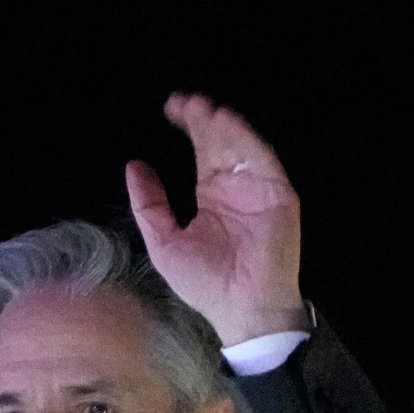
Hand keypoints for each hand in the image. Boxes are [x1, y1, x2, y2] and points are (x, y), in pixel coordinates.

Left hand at [126, 93, 309, 345]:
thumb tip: (135, 166)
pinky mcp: (278, 197)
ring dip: (223, 124)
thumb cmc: (206, 285)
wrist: (242, 310)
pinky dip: (247, 141)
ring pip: (241, 146)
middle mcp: (236, 189)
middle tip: (185, 102)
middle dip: (203, 119)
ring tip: (202, 109)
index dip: (188, 127)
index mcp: (212, 197)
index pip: (202, 152)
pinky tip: (228, 125)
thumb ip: (149, 205)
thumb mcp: (163, 242)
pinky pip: (263, 161)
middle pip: (220, 142)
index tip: (170, 109)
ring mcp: (259, 191)